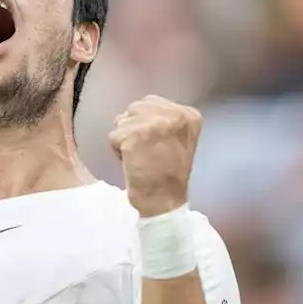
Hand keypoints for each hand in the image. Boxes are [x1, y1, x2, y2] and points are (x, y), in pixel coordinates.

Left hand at [109, 95, 201, 216]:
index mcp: (189, 114)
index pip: (151, 102)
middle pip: (135, 108)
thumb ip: (166, 120)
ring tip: (139, 157)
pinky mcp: (135, 135)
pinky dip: (116, 151)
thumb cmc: (169, 173)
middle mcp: (175, 114)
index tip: (155, 145)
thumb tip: (139, 110)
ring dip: (124, 139)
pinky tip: (132, 163)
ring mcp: (155, 123)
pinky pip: (113, 136)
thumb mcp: (179, 139)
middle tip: (145, 152)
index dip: (146, 123)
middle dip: (133, 128)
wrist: (165, 201)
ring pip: (122, 120)